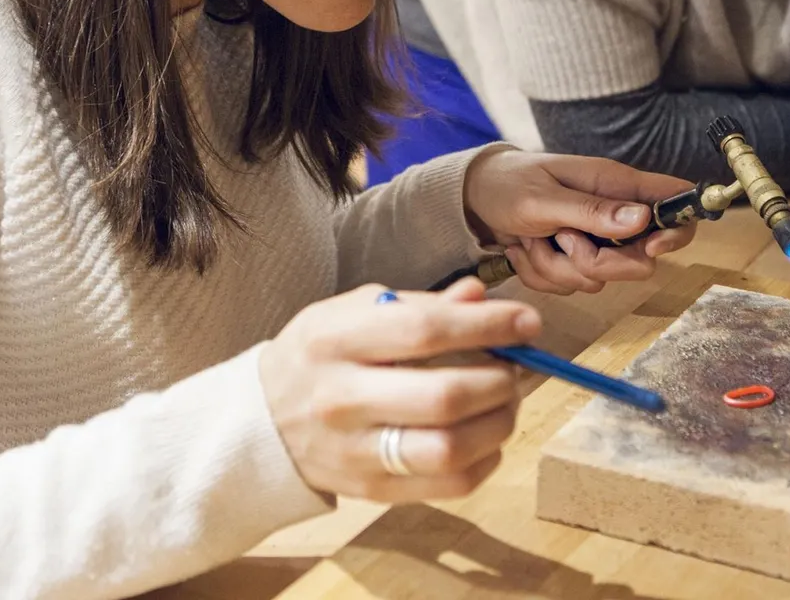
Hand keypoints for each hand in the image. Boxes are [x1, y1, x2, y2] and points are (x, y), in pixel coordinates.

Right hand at [258, 278, 531, 501]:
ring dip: (498, 424)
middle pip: (443, 397)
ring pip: (450, 450)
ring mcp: (355, 451)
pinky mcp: (371, 491)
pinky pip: (447, 485)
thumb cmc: (319, 355)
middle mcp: (342, 398)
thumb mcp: (352, 312)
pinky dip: (485, 461)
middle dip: (499, 380)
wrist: (261, 423)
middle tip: (514, 368)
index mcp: (335, 340)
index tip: (528, 323)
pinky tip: (486, 438)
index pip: (425, 332)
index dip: (488, 326)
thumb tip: (479, 298)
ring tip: (504, 402)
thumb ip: (418, 306)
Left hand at [462, 149, 695, 295]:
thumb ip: (592, 211)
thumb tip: (643, 219)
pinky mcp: (573, 261)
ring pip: (599, 279)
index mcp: (615, 185)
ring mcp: (594, 241)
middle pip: (640, 261)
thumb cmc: (507, 184)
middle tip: (562, 239)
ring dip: (557, 266)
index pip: (675, 202)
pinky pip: (570, 286)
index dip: (677, 229)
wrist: (472, 200)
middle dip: (597, 262)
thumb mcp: (543, 197)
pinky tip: (523, 248)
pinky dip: (541, 273)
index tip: (654, 246)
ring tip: (532, 236)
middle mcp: (612, 215)